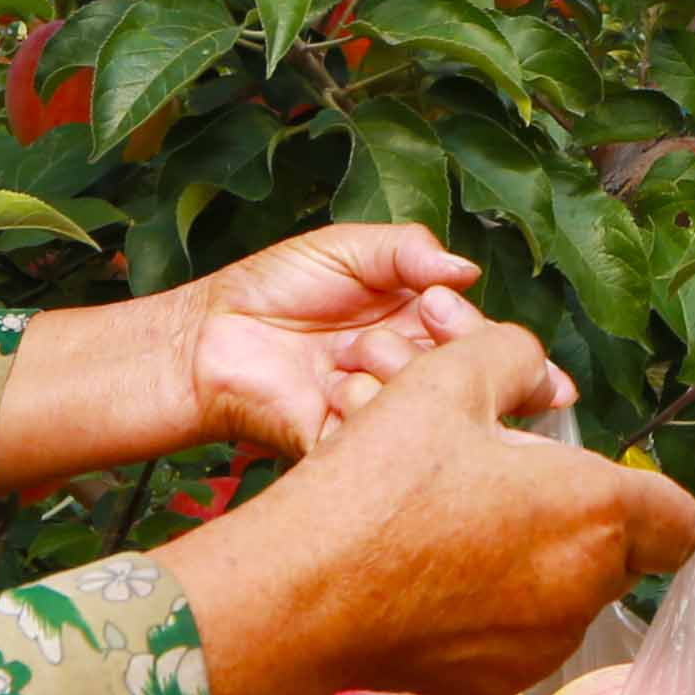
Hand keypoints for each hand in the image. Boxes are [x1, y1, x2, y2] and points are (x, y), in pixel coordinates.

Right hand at [176, 325, 694, 694]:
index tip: (598, 478)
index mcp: (595, 514)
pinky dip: (497, 609)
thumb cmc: (378, 485)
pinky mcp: (496, 686)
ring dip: (537, 564)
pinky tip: (434, 578)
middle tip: (507, 488)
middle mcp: (583, 591)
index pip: (681, 520)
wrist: (301, 593)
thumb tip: (535, 371)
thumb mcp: (447, 381)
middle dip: (579, 521)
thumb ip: (513, 358)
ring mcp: (541, 647)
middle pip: (620, 555)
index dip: (648, 493)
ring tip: (460, 528)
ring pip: (569, 596)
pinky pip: (522, 637)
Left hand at [177, 222, 533, 462]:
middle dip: (456, 355)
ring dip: (403, 378)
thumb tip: (467, 269)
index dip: (481, 331)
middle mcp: (412, 375)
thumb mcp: (346, 248)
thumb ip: (409, 251)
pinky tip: (337, 384)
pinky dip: (367, 412)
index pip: (485, 341)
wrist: (208, 335)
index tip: (442, 308)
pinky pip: (384, 445)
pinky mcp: (351, 446)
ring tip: (355, 352)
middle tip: (422, 327)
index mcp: (421, 328)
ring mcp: (384, 413)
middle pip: (472, 381)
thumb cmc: (272, 288)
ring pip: (434, 414)